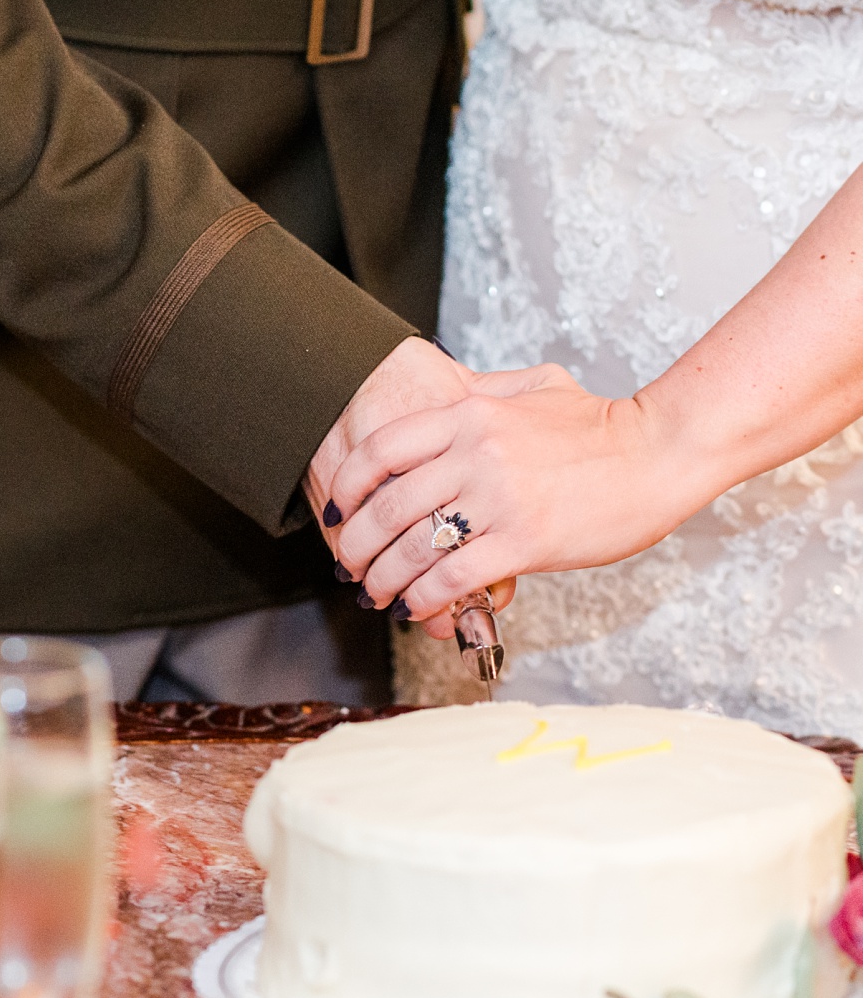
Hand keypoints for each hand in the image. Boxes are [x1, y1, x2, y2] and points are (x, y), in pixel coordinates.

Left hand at [328, 363, 690, 627]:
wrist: (661, 453)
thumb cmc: (599, 427)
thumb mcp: (534, 389)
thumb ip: (484, 393)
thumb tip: (445, 392)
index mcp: (469, 414)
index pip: (380, 450)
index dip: (348, 486)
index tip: (336, 510)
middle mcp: (475, 454)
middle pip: (386, 507)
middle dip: (355, 546)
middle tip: (348, 567)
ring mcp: (498, 498)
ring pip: (412, 548)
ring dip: (383, 581)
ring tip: (375, 595)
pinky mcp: (524, 542)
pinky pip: (452, 577)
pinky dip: (424, 598)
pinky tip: (417, 608)